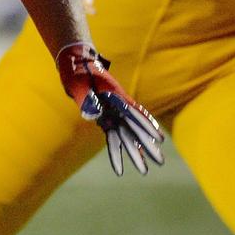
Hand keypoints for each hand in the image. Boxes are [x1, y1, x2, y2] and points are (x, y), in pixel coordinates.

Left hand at [56, 42, 163, 176]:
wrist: (74, 63)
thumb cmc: (77, 72)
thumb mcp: (79, 83)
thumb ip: (87, 99)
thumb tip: (94, 115)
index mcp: (115, 96)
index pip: (134, 113)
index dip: (147, 126)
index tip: (158, 138)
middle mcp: (118, 106)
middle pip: (135, 128)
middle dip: (147, 146)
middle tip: (160, 162)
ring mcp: (113, 112)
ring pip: (127, 135)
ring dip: (136, 152)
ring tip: (144, 171)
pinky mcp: (105, 118)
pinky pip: (114, 136)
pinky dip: (120, 149)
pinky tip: (131, 158)